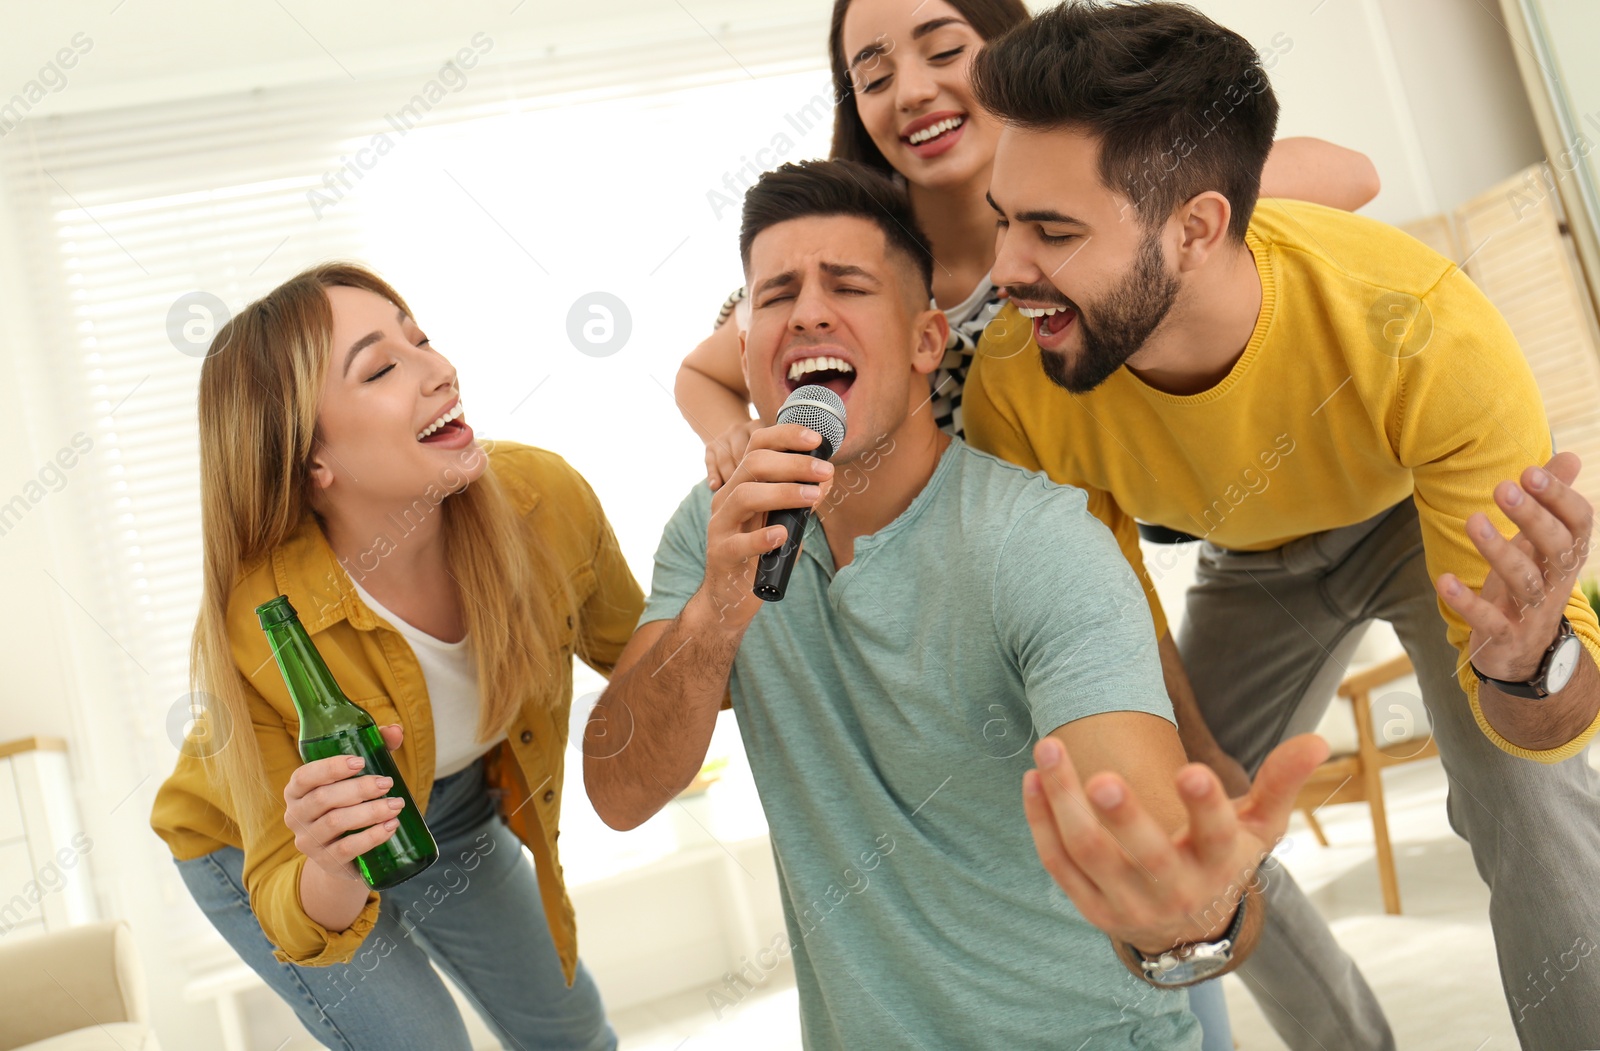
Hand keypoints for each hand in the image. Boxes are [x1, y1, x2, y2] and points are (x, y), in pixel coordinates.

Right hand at [283, 723, 405, 881]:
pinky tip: (391, 826)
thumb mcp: (358, 776)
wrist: (345, 854)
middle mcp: (296, 816)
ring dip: (369, 812)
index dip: (330, 768)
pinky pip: (346, 849)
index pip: (304, 777)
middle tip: (387, 783)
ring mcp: (308, 841)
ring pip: (335, 823)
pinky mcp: (326, 862)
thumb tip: (395, 731)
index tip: (360, 761)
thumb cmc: (350, 804)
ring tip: (396, 804)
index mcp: (297, 791)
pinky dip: (371, 836)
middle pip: (323, 799)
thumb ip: (374, 749)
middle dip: (359, 789)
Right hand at [701, 423, 832, 630]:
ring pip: (745, 495)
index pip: (758, 446)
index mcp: (740, 485)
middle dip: (793, 463)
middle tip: (825, 471)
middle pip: (753, 464)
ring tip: (812, 497)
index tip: (816, 440)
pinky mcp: (721, 554)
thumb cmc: (761, 556)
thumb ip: (802, 502)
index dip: (786, 436)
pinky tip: (782, 535)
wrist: (729, 596)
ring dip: (783, 492)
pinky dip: (761, 537)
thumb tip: (828, 478)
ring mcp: (720, 526)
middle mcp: (726, 498)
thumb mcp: (784, 522)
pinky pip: (738, 542)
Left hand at [1022, 732, 1327, 954]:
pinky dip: (1042, 822)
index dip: (1204, 805)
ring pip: (1089, 853)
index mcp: (1219, 862)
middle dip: (1125, 817)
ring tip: (1047, 749)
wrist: (1188, 926)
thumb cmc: (1222, 856)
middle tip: (1102, 778)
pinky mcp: (1092, 907)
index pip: (1216, 835)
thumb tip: (1318, 738)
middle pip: (1147, 855)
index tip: (1190, 770)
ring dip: (1063, 802)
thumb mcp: (1258, 826)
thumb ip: (1281, 782)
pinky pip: (1059, 864)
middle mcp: (1175, 888)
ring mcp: (1129, 902)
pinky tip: (1032, 780)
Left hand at [1439, 452, 1591, 680]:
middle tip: (1504, 487)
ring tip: (1472, 520)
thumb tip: (1571, 457)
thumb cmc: (1531, 584)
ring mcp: (1532, 612)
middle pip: (1555, 548)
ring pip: (1524, 581)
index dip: (1559, 498)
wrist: (1525, 654)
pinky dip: (1467, 602)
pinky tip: (1443, 581)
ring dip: (1498, 550)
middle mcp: (1556, 582)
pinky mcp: (1505, 637)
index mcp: (1567, 556)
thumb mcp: (1541, 545)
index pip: (1578, 523)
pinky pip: (1489, 620)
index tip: (1530, 471)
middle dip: (1532, 518)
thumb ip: (1553, 502)